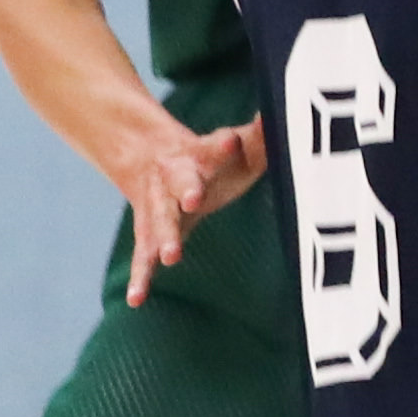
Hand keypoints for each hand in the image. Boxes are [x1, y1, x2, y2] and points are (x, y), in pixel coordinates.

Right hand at [112, 111, 267, 302]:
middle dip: (188, 190)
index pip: (213, 147)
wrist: (149, 158)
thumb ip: (258, 137)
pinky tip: (136, 300)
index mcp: (198, 155)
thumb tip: (281, 117)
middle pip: (181, 182)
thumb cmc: (207, 159)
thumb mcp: (233, 145)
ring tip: (171, 256)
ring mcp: (159, 206)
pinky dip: (140, 277)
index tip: (232, 140)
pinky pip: (142, 254)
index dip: (223, 145)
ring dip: (165, 238)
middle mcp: (175, 178)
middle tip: (194, 199)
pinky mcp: (149, 232)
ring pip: (160, 220)